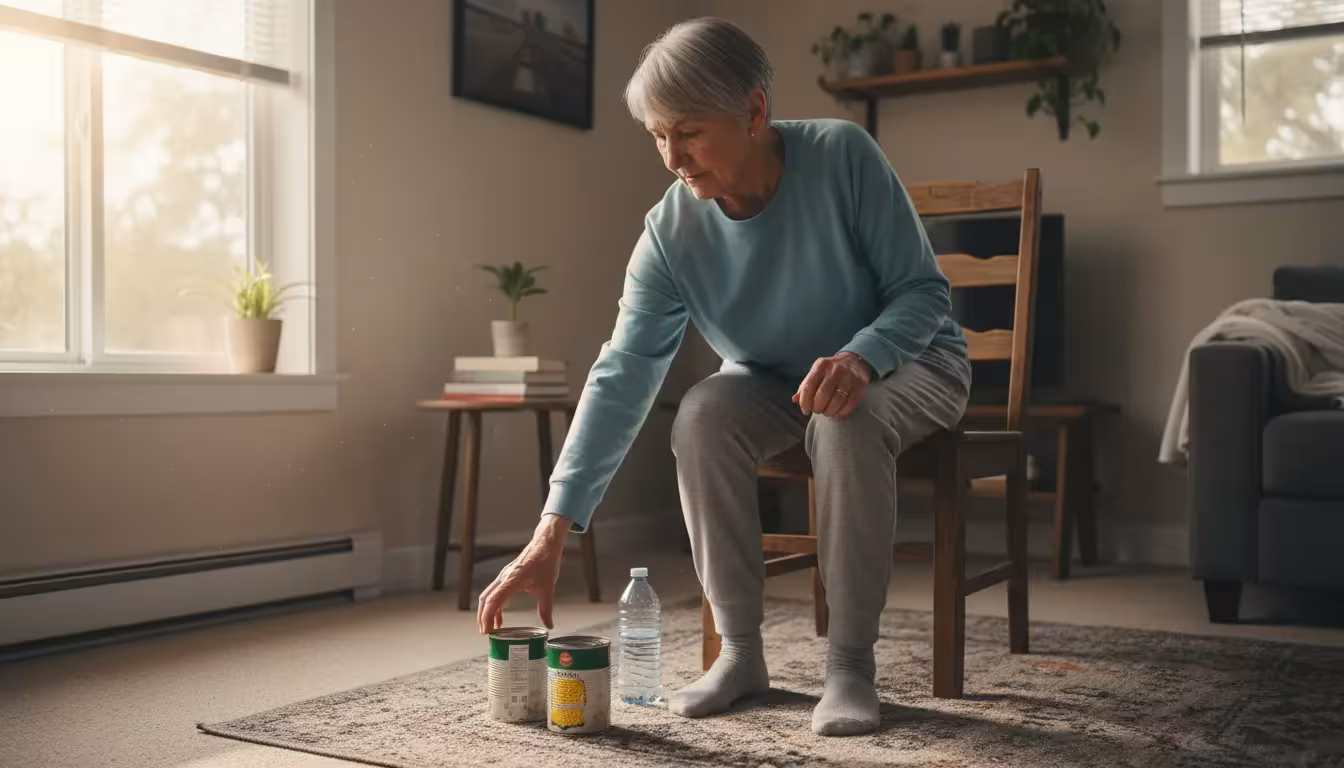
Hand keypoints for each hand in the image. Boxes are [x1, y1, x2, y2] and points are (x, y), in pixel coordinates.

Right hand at [477, 514, 568, 633]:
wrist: (546, 543)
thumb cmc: (546, 561)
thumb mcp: (548, 587)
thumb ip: (546, 608)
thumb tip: (548, 625)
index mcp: (512, 580)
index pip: (493, 601)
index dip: (487, 617)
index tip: (487, 631)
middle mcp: (504, 577)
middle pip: (485, 599)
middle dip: (483, 617)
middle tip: (485, 633)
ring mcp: (504, 575)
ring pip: (488, 595)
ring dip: (486, 611)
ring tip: (490, 627)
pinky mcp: (507, 575)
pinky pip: (495, 591)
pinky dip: (494, 605)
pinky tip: (500, 616)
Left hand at [793, 352, 873, 418]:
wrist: (855, 360)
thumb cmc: (831, 370)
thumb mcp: (816, 372)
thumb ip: (805, 386)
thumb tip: (795, 400)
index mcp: (821, 366)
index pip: (808, 387)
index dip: (805, 402)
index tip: (805, 411)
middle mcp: (835, 370)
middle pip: (822, 396)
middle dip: (817, 408)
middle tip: (818, 410)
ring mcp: (849, 378)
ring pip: (836, 402)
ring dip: (829, 412)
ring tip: (827, 412)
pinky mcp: (860, 386)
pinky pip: (849, 405)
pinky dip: (841, 412)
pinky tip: (837, 412)